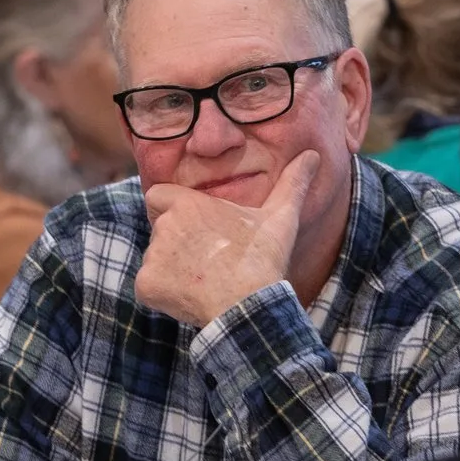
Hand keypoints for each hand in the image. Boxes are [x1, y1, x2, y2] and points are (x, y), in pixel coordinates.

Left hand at [135, 150, 319, 327]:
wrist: (248, 304)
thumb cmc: (263, 258)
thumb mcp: (281, 217)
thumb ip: (292, 183)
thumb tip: (313, 156)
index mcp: (187, 204)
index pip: (158, 196)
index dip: (170, 209)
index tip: (193, 226)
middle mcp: (164, 225)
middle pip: (160, 230)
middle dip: (177, 243)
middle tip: (208, 260)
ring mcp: (152, 257)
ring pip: (155, 259)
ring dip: (172, 269)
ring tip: (205, 281)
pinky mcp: (146, 285)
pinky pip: (148, 287)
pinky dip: (164, 294)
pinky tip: (192, 298)